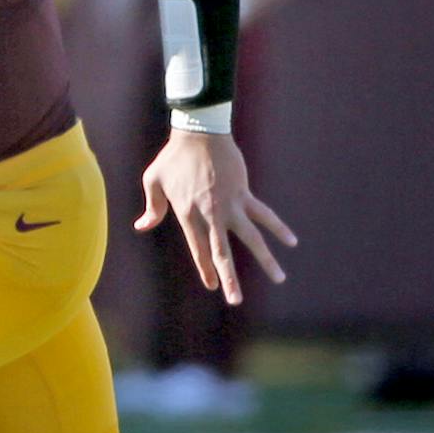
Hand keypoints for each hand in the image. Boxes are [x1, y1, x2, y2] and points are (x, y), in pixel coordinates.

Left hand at [134, 130, 296, 304]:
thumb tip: (141, 227)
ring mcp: (230, 205)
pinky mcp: (244, 193)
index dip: (205, 268)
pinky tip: (292, 241)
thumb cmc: (174, 156)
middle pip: (222, 251)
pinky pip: (264, 214)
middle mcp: (211, 214)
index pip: (198, 249)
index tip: (211, 285)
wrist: (199, 132)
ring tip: (279, 279)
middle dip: (229, 277)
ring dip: (266, 259)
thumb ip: (152, 207)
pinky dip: (278, 227)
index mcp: (187, 214)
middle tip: (236, 300)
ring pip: (250, 238)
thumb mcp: (154, 180)